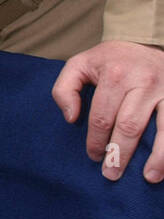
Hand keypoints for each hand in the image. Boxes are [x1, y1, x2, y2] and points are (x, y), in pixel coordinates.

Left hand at [51, 40, 163, 181]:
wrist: (145, 41)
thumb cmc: (109, 59)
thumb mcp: (79, 64)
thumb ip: (65, 89)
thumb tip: (71, 118)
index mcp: (115, 75)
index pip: (102, 116)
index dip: (96, 140)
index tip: (94, 156)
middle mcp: (143, 82)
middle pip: (130, 126)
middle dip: (119, 154)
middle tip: (112, 174)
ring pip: (163, 129)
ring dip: (157, 157)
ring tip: (149, 177)